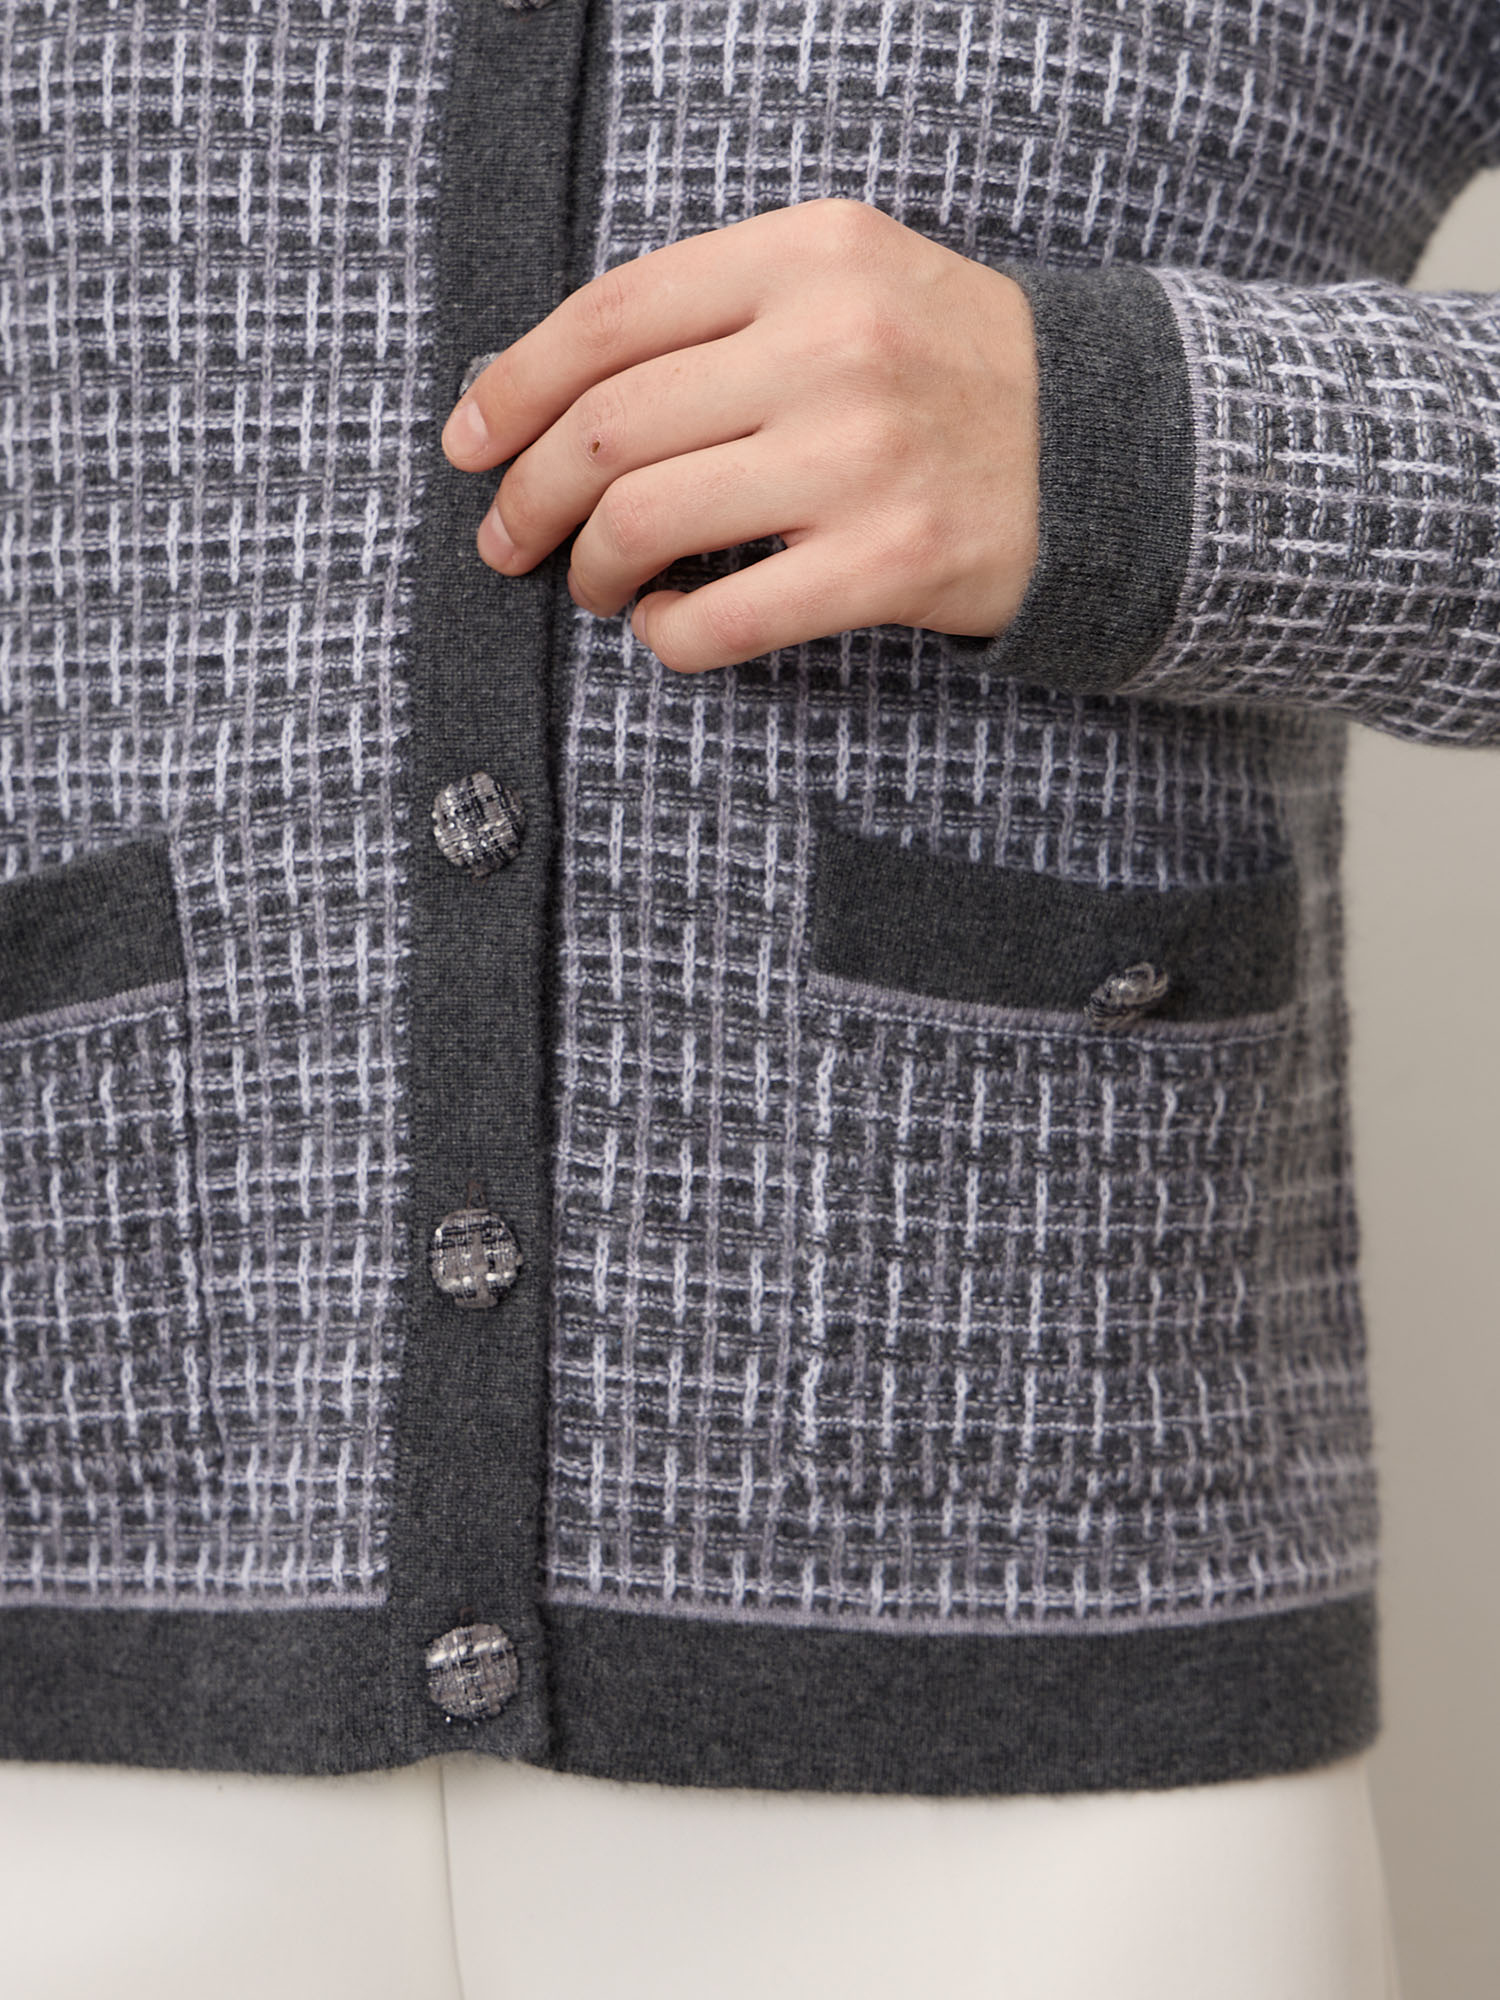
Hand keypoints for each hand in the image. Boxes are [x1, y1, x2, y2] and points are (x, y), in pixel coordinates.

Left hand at [440, 197, 1039, 674]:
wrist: (1111, 448)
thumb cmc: (947, 371)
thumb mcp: (847, 283)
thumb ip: (719, 311)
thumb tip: (551, 391)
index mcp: (809, 253)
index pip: (609, 315)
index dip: (509, 385)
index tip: (468, 441)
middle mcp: (832, 344)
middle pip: (607, 427)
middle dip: (527, 496)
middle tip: (509, 538)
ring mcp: (862, 456)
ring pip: (644, 518)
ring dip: (586, 568)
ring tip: (592, 584)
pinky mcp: (891, 562)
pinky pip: (721, 618)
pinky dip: (663, 636)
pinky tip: (664, 626)